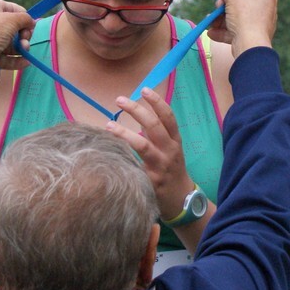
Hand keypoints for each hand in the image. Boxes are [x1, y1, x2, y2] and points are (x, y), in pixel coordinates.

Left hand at [0, 0, 35, 68]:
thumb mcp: (13, 19)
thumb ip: (25, 18)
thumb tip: (32, 22)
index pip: (9, 7)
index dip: (21, 13)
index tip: (29, 21)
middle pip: (13, 27)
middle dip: (23, 33)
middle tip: (25, 37)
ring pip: (11, 43)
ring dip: (22, 47)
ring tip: (25, 49)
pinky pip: (8, 57)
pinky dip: (18, 59)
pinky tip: (26, 61)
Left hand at [106, 88, 193, 220]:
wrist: (181, 199)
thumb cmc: (172, 169)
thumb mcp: (170, 149)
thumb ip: (156, 134)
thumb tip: (138, 113)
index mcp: (175, 141)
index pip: (168, 117)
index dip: (157, 102)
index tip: (144, 89)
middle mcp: (170, 151)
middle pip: (154, 126)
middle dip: (137, 110)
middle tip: (120, 100)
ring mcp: (160, 166)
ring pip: (143, 145)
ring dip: (124, 133)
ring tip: (108, 125)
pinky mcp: (150, 180)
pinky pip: (134, 165)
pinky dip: (122, 157)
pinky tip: (109, 152)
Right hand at [206, 0, 276, 56]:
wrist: (250, 46)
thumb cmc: (245, 18)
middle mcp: (263, 9)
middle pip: (239, 2)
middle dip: (223, 5)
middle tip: (217, 6)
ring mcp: (257, 24)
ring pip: (235, 18)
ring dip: (219, 20)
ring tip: (210, 22)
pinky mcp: (250, 37)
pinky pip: (235, 31)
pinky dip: (223, 31)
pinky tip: (211, 32)